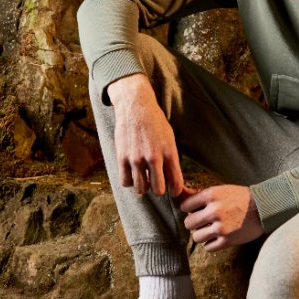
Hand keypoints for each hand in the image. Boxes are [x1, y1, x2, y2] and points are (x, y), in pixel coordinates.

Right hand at [107, 73, 182, 196]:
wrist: (136, 107)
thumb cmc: (155, 122)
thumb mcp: (170, 138)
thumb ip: (171, 158)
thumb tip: (171, 179)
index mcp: (169, 152)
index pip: (176, 182)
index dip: (175, 191)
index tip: (173, 191)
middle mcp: (154, 157)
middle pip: (158, 190)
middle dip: (159, 189)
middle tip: (157, 183)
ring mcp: (137, 159)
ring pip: (141, 188)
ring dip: (143, 187)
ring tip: (144, 178)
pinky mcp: (122, 158)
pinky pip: (125, 181)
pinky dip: (129, 182)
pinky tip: (133, 174)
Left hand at [180, 185, 263, 251]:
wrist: (263, 207)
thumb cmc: (241, 197)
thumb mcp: (221, 190)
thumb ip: (199, 194)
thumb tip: (179, 193)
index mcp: (211, 195)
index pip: (185, 206)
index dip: (189, 209)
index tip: (196, 210)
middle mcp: (214, 211)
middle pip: (188, 223)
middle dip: (195, 223)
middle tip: (204, 222)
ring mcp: (221, 227)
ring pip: (196, 237)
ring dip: (202, 234)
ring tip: (212, 230)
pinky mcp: (227, 240)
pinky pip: (208, 247)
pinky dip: (211, 244)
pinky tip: (219, 237)